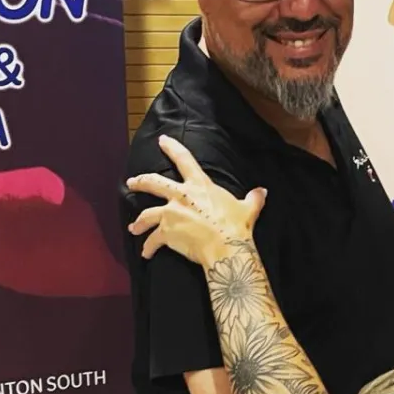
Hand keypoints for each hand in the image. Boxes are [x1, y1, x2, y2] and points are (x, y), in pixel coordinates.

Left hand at [127, 135, 266, 268]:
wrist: (226, 247)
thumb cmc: (236, 227)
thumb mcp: (248, 208)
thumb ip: (253, 199)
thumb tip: (262, 192)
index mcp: (200, 185)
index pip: (184, 160)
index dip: (172, 148)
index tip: (162, 141)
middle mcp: (181, 196)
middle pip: (154, 183)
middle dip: (140, 182)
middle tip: (131, 182)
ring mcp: (171, 214)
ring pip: (146, 214)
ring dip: (138, 222)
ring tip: (133, 228)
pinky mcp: (166, 233)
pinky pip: (153, 240)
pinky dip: (148, 247)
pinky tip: (146, 253)